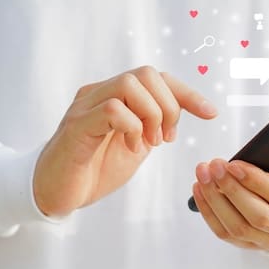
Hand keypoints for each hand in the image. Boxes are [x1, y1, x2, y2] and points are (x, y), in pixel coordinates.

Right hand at [34, 66, 216, 215]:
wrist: (57, 193)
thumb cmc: (94, 169)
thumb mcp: (136, 146)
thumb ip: (154, 127)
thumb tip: (180, 114)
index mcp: (115, 96)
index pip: (156, 78)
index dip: (187, 92)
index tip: (210, 113)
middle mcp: (98, 94)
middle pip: (146, 74)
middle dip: (169, 106)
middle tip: (165, 138)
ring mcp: (85, 107)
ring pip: (129, 84)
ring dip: (151, 115)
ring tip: (149, 143)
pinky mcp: (76, 126)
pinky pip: (112, 109)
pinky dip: (132, 127)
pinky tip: (131, 148)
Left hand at [192, 157, 268, 250]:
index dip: (257, 181)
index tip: (235, 163)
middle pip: (257, 214)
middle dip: (232, 189)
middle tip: (214, 165)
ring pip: (238, 226)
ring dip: (216, 199)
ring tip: (204, 172)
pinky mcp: (252, 245)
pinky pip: (225, 233)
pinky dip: (208, 211)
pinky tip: (199, 188)